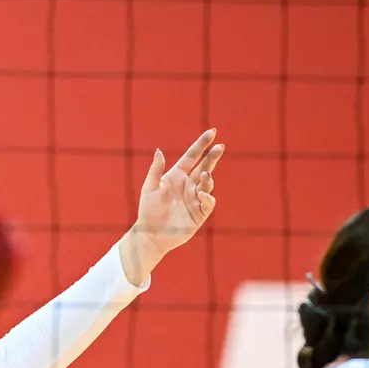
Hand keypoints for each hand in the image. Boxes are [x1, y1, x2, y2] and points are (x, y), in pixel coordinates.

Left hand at [119, 128, 223, 284]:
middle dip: (212, 156)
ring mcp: (195, 198)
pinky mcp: (200, 212)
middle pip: (204, 166)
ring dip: (208, 177)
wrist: (151, 235)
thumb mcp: (149, 189)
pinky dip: (208, 197)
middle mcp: (188, 185)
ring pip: (207, 183)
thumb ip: (155, 171)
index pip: (192, 157)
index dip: (201, 145)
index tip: (212, 132)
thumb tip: (159, 151)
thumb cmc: (148, 211)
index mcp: (176, 176)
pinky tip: (202, 194)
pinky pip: (208, 202)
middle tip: (220, 146)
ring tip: (205, 174)